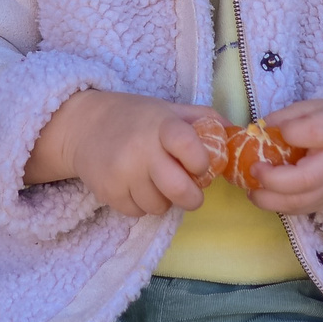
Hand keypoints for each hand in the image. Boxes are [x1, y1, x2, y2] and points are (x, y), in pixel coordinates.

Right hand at [24, 90, 224, 217]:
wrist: (83, 125)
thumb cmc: (135, 117)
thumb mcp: (168, 109)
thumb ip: (203, 120)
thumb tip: (239, 135)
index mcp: (161, 125)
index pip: (189, 147)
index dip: (201, 162)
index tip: (200, 166)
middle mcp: (141, 149)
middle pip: (179, 190)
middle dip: (192, 197)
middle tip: (190, 192)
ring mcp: (122, 173)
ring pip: (159, 206)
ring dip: (164, 200)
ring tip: (155, 182)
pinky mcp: (108, 192)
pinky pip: (139, 212)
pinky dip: (143, 205)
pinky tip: (137, 186)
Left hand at [247, 100, 322, 214]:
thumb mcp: (316, 108)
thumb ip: (287, 116)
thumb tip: (259, 129)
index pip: (318, 132)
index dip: (293, 130)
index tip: (279, 129)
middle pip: (307, 178)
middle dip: (274, 179)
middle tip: (254, 169)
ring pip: (301, 202)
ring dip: (269, 199)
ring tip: (252, 189)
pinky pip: (300, 211)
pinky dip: (278, 206)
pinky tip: (264, 196)